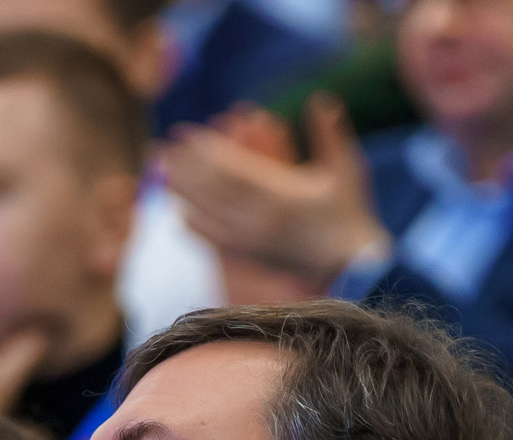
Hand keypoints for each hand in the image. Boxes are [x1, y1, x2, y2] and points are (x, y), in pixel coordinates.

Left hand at [164, 94, 384, 291]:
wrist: (354, 267)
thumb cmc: (352, 214)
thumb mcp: (346, 169)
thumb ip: (330, 134)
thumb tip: (321, 98)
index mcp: (282, 195)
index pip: (232, 169)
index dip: (205, 150)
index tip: (184, 133)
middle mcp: (262, 220)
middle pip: (212, 190)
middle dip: (183, 167)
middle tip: (158, 148)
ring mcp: (255, 242)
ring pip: (209, 215)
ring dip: (182, 193)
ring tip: (160, 173)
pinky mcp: (254, 258)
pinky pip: (218, 242)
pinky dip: (196, 228)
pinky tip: (179, 215)